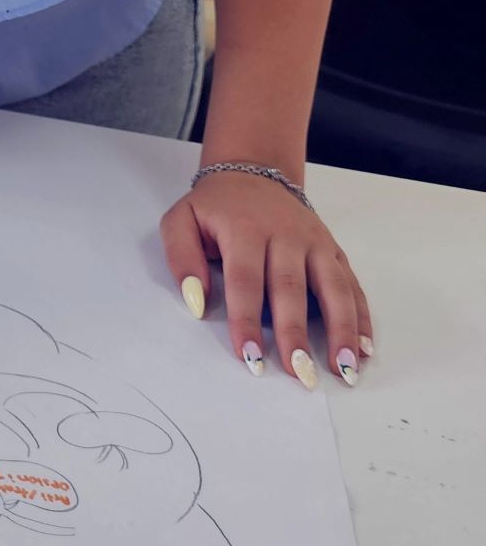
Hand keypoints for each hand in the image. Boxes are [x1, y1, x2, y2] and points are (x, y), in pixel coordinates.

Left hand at [159, 172, 373, 388]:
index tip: (251, 356)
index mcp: (244, 230)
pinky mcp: (333, 249)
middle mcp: (285, 236)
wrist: (252, 172)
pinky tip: (364, 348)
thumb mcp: (181, 220)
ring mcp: (314, 242)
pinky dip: (361, 317)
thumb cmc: (215, 207)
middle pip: (291, 288)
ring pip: (333, 288)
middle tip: (301, 373)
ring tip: (343, 369)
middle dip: (297, 333)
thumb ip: (182, 257)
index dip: (248, 320)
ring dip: (341, 330)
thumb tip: (195, 300)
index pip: (245, 280)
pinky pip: (351, 285)